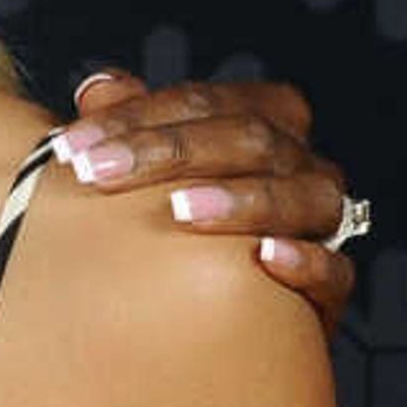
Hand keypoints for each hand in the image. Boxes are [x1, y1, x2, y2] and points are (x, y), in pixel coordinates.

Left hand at [64, 71, 356, 328]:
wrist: (203, 320)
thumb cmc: (169, 229)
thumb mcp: (144, 176)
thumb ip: (129, 127)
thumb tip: (102, 87)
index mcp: (262, 125)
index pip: (205, 102)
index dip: (135, 118)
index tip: (71, 147)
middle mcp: (300, 167)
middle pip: (252, 138)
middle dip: (169, 151)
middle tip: (98, 173)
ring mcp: (322, 225)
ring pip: (303, 196)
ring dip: (240, 199)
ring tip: (180, 209)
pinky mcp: (329, 290)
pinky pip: (335, 271)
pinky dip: (305, 260)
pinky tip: (263, 257)